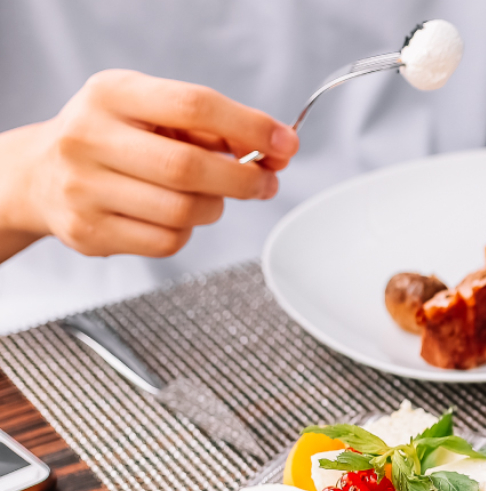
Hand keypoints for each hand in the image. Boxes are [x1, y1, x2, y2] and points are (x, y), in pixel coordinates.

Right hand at [0, 70, 297, 261]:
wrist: (40, 174)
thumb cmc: (115, 138)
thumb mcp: (153, 111)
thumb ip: (214, 127)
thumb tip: (277, 149)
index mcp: (112, 94)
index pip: (194, 104)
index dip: (250, 126)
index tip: (285, 142)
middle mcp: (89, 137)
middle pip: (188, 167)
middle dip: (243, 180)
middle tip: (265, 182)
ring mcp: (83, 187)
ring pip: (182, 211)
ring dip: (213, 207)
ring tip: (207, 196)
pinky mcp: (88, 231)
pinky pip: (167, 242)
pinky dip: (186, 233)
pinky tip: (173, 216)